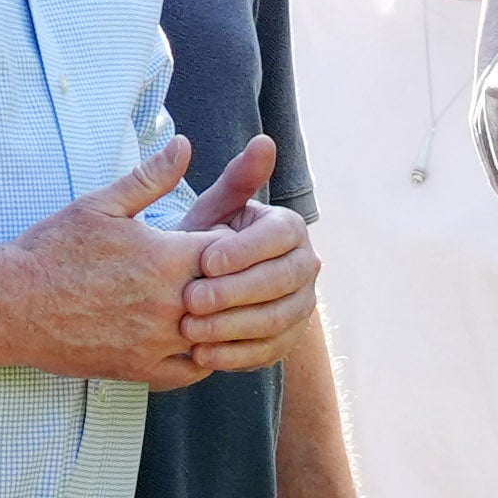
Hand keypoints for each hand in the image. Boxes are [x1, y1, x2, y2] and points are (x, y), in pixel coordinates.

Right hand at [0, 137, 268, 387]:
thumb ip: (151, 177)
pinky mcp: (144, 370)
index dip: (235, 244)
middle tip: (222, 273)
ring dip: (222, 321)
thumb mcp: (102, 205)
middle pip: (234, 295)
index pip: (235, 252)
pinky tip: (195, 339)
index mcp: (167, 259)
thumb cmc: (53, 250)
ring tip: (211, 305)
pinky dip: (202, 356)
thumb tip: (184, 144)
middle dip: (234, 283)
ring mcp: (159, 342)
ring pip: (220, 337)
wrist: (12, 305)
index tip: (218, 239)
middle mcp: (171, 304)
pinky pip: (193, 370)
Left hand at [173, 135, 314, 374]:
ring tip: (191, 330)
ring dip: (232, 328)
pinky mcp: (288, 340)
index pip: (279, 238)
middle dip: (235, 293)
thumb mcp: (216, 211)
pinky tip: (200, 355)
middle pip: (281, 282)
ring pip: (276, 320)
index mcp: (291, 229)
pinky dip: (234, 356)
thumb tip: (265, 141)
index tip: (205, 262)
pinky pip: (267, 352)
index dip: (244, 252)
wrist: (209, 288)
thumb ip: (236, 181)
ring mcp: (302, 307)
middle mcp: (306, 267)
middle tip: (191, 300)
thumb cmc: (207, 242)